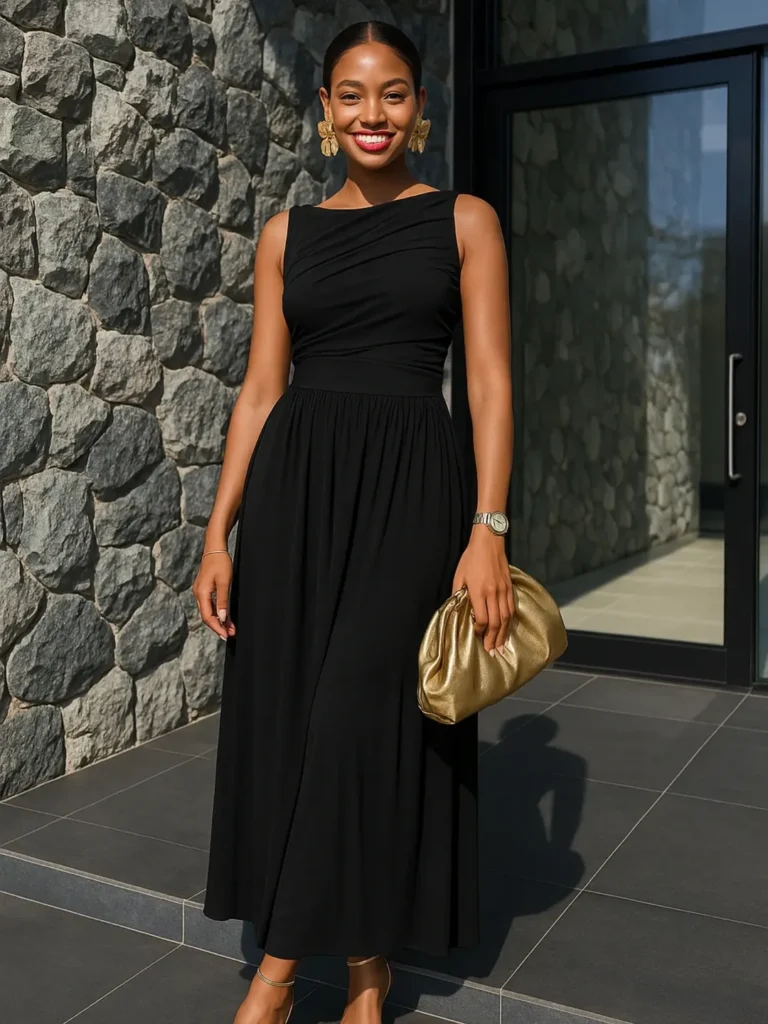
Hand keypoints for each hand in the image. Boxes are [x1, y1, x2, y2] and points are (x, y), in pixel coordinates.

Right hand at [192, 551, 234, 639]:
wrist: (215, 548)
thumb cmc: (220, 563)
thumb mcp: (224, 583)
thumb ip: (222, 601)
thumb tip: (221, 618)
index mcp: (201, 593)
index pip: (207, 617)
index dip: (217, 628)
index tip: (226, 636)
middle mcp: (198, 594)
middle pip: (207, 616)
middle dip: (219, 626)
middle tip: (231, 634)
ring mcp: (200, 592)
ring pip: (208, 611)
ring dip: (219, 620)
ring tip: (230, 628)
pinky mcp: (204, 589)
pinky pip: (209, 605)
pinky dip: (217, 612)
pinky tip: (225, 616)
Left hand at [452, 527, 514, 654]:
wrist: (489, 542)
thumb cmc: (471, 558)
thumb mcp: (459, 576)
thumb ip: (458, 594)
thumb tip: (457, 608)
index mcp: (478, 591)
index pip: (481, 618)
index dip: (479, 630)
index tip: (476, 635)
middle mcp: (493, 593)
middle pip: (495, 622)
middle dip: (492, 639)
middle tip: (491, 651)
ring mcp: (503, 591)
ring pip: (506, 618)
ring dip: (503, 634)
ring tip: (501, 646)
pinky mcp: (510, 587)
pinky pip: (511, 609)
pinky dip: (510, 621)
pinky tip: (508, 629)